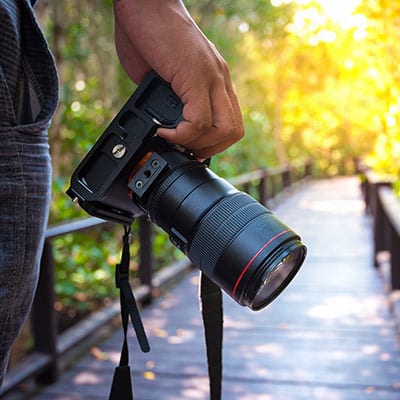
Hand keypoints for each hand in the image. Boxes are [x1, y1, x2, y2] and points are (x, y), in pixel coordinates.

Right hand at [113, 0, 243, 157]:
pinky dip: (182, 135)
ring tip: (174, 140)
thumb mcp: (163, 76)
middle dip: (209, 150)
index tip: (188, 147)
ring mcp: (211, 77)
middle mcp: (219, 79)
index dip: (211, 143)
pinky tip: (164, 131)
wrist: (145, 1)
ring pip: (225, 130)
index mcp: (215, 80)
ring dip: (198, 145)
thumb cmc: (149, 34)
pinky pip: (200, 121)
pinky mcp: (196, 76)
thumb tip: (165, 123)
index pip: (230, 123)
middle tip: (184, 149)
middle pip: (234, 132)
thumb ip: (170, 100)